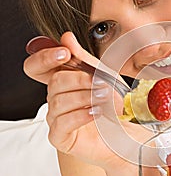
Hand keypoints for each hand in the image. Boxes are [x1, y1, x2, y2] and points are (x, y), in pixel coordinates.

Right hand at [24, 32, 148, 169]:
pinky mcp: (60, 137)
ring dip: (85, 96)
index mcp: (62, 81)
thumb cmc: (114, 108)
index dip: (45, 57)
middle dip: (79, 79)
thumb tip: (66, 37)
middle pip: (53, 82)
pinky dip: (81, 114)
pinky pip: (62, 122)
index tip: (65, 53)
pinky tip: (96, 112)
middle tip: (100, 83)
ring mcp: (56, 118)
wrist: (128, 136)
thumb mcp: (104, 77)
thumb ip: (84, 59)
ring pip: (58, 101)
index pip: (37, 66)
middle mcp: (56, 98)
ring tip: (105, 99)